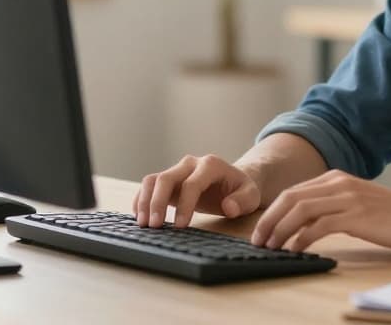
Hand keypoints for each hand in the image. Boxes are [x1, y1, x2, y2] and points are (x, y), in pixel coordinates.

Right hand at [133, 154, 262, 228]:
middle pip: (166, 178)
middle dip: (158, 202)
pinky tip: (139, 217)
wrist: (234, 182)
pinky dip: (141, 199)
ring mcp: (177, 171)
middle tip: (154, 226)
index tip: (180, 226)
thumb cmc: (242, 190)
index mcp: (211, 165)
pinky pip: (149, 186)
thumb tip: (229, 207)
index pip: (192, 184)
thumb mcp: (251, 196)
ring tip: (143, 224)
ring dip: (145, 201)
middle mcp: (190, 164)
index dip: (184, 205)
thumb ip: (242, 201)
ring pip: (153, 180)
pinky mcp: (169, 181)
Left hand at [251, 170, 390, 252]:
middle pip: (290, 198)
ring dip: (281, 229)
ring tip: (272, 246)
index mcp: (336, 178)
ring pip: (301, 210)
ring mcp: (347, 198)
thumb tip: (300, 225)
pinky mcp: (356, 216)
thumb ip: (330, 207)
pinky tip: (297, 249)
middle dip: (269, 220)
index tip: (261, 230)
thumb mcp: (355, 203)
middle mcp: (338, 183)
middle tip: (259, 240)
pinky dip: (302, 238)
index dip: (272, 212)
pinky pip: (319, 226)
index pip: (293, 192)